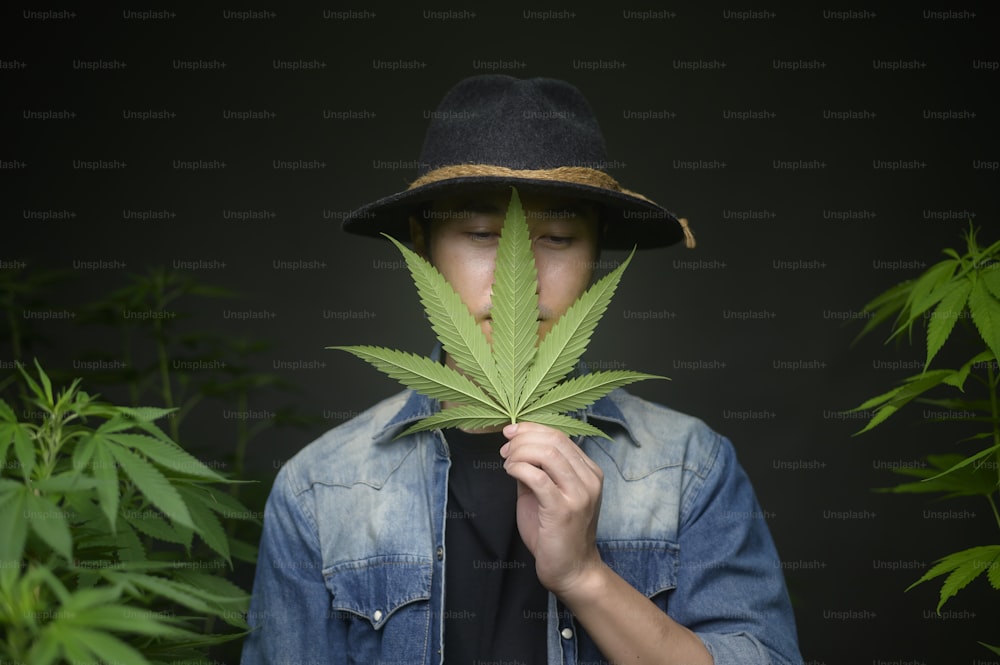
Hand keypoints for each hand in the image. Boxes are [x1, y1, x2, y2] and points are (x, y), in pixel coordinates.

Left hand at [500, 421, 605, 595]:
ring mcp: (579, 494)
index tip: (511, 433)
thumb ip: (538, 469)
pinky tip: (510, 472)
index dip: (532, 429)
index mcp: (589, 472)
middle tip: (505, 448)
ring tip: (507, 462)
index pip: (560, 436)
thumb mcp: (549, 493)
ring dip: (519, 452)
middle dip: (523, 438)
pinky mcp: (563, 510)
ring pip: (547, 454)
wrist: (571, 570)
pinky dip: (519, 468)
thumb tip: (516, 447)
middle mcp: (589, 480)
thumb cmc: (557, 533)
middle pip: (554, 440)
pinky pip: (537, 477)